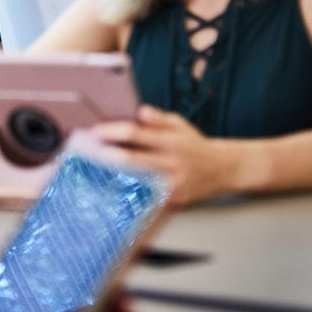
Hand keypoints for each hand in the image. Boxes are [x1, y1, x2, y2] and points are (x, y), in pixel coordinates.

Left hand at [93, 105, 233, 205]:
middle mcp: (171, 163)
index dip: (113, 132)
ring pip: (136, 182)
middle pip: (131, 161)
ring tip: (92, 171)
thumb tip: (139, 112)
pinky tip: (112, 190)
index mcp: (170, 141)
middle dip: (106, 157)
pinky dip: (129, 193)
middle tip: (86, 153)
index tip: (95, 132)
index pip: (136, 134)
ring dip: (112, 177)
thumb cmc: (194, 145)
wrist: (224, 169)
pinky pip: (146, 198)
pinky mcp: (173, 200)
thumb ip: (158, 118)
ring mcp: (172, 184)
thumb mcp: (179, 124)